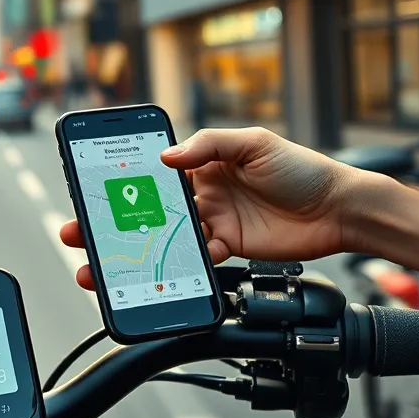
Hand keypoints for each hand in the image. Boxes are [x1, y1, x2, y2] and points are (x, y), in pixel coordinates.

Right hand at [60, 127, 359, 290]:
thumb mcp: (254, 144)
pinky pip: (193, 260)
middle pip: (145, 209)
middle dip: (109, 222)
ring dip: (131, 251)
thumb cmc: (302, 168)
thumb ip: (209, 145)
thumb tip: (166, 156)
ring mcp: (211, 222)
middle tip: (78, 232)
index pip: (151, 171)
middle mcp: (201, 192)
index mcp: (201, 162)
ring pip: (161, 238)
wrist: (340, 210)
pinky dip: (174, 267)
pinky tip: (154, 274)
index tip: (90, 191)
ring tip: (103, 264)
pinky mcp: (226, 249)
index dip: (120, 181)